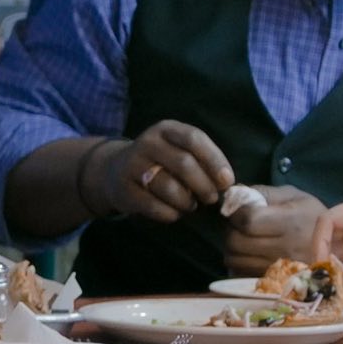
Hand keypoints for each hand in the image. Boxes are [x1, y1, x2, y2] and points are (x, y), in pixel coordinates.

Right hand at [97, 121, 233, 222]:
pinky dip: (170, 214)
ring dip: (187, 202)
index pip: (194, 139)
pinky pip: (154, 206)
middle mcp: (148, 143)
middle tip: (211, 199)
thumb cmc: (160, 162)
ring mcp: (133, 165)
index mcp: (166, 129)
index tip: (227, 181)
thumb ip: (201, 160)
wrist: (115, 171)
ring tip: (191, 205)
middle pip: (184, 164)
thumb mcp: (178, 150)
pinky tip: (174, 213)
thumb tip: (227, 183)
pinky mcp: (124, 189)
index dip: (214, 160)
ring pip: (170, 187)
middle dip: (204, 185)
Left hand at [223, 184, 324, 273]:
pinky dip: (239, 263)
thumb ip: (264, 192)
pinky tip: (249, 254)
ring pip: (236, 259)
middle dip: (230, 231)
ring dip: (232, 248)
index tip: (237, 210)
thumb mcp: (294, 195)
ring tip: (243, 238)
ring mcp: (279, 268)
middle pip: (237, 242)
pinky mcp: (274, 281)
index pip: (248, 221)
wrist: (337, 245)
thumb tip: (234, 195)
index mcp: (289, 222)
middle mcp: (284, 247)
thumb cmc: (311, 215)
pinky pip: (242, 273)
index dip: (235, 214)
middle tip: (237, 225)